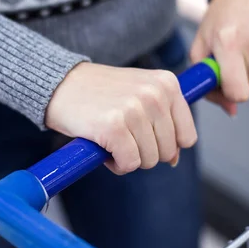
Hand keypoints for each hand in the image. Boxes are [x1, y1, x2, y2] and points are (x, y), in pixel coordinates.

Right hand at [45, 62, 197, 174]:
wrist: (60, 84)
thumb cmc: (102, 93)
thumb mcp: (140, 96)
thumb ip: (163, 123)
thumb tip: (175, 159)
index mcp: (167, 83)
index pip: (187, 136)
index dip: (166, 145)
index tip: (144, 136)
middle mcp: (155, 94)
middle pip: (167, 152)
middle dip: (144, 152)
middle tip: (122, 134)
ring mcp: (135, 110)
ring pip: (149, 160)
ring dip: (128, 157)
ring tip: (111, 137)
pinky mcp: (114, 127)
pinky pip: (128, 164)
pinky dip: (115, 164)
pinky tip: (103, 145)